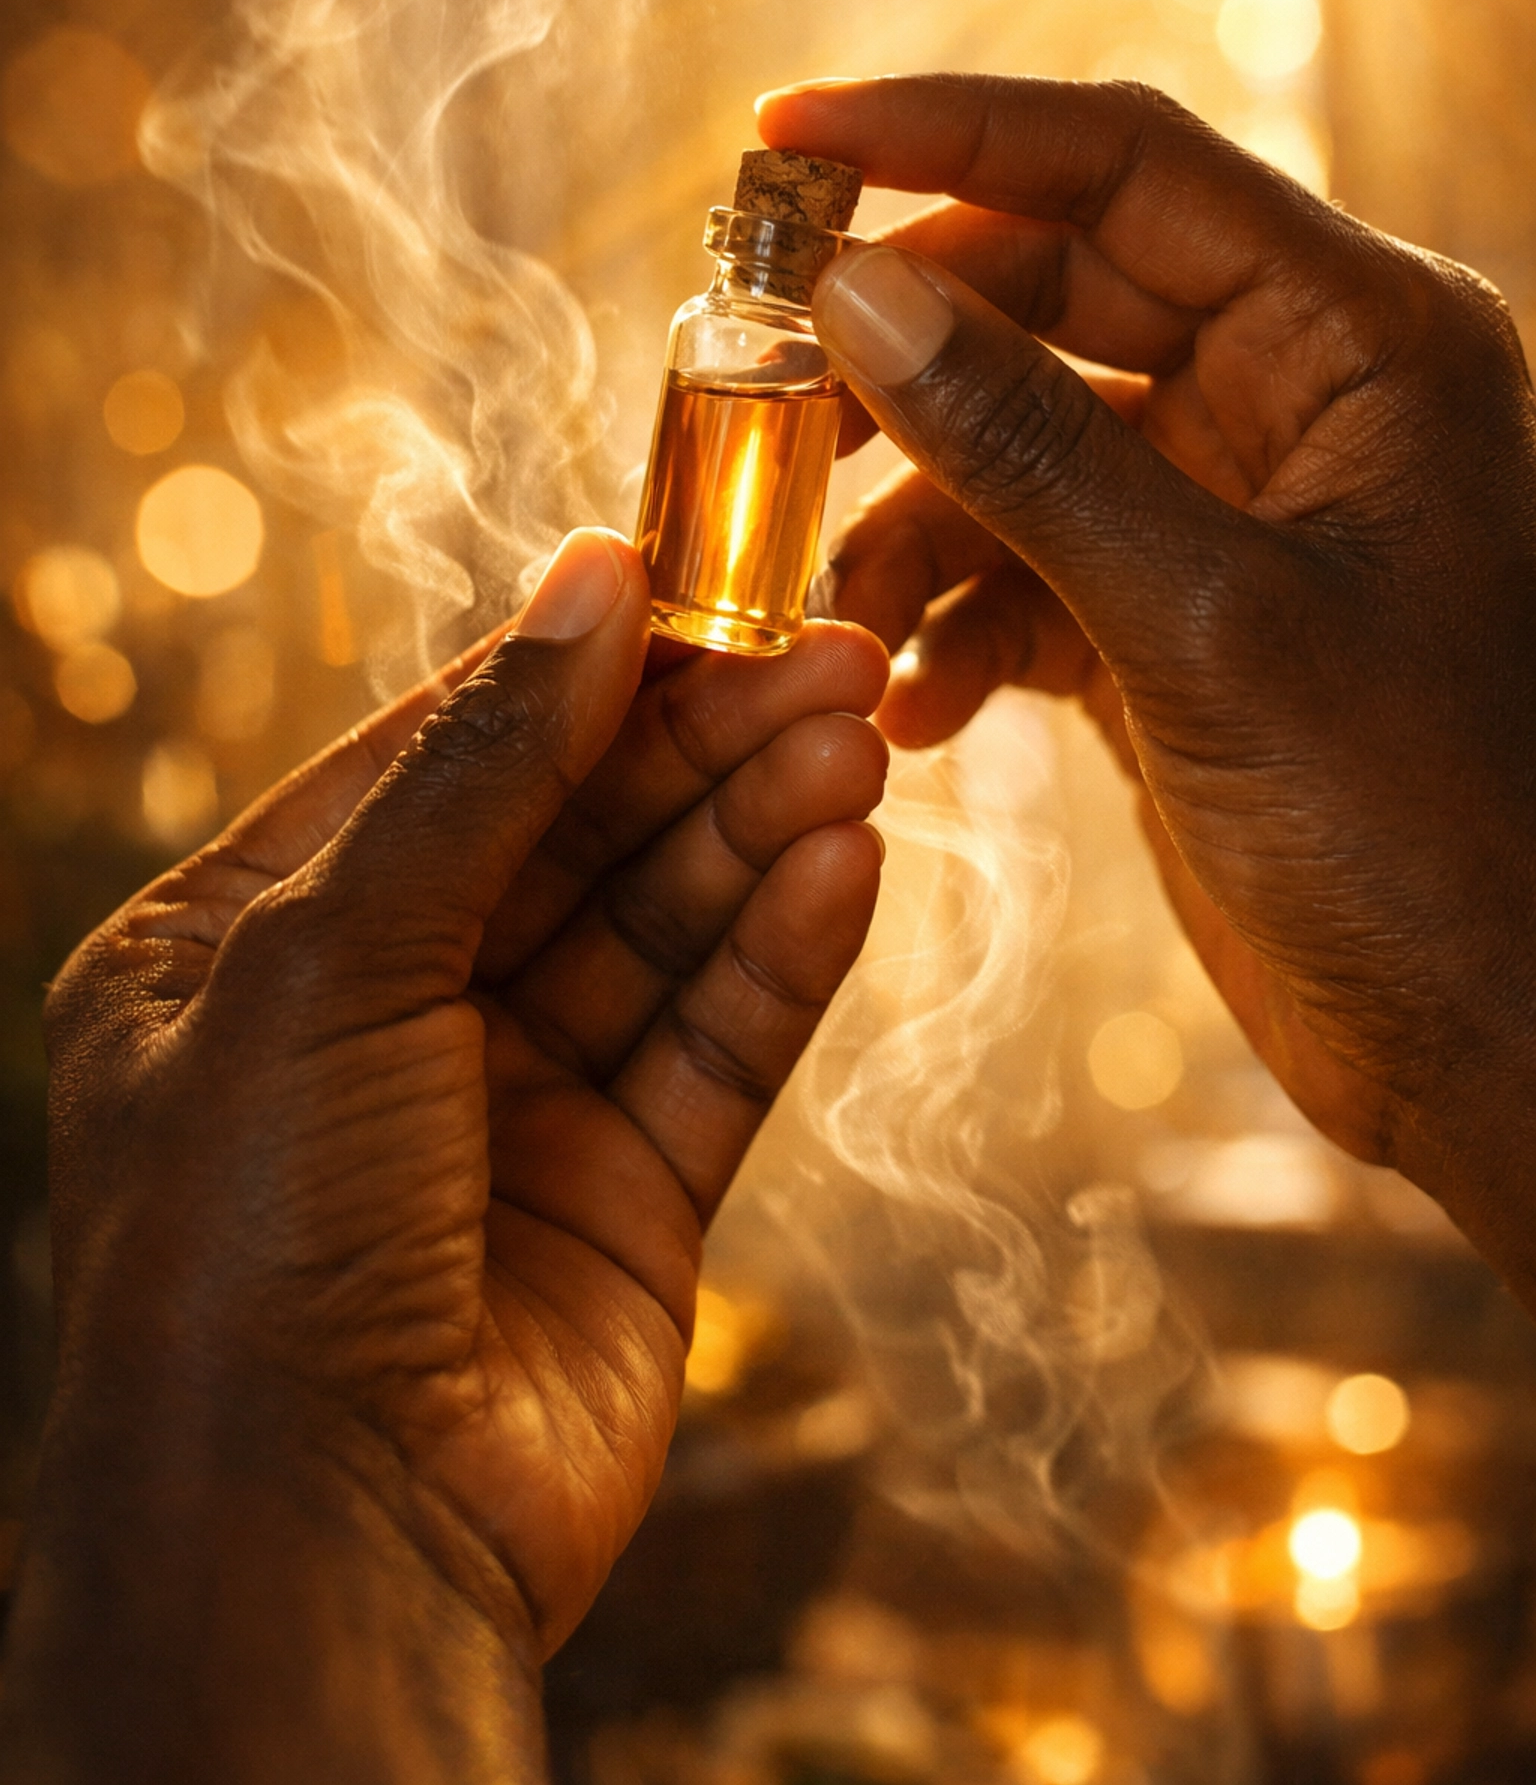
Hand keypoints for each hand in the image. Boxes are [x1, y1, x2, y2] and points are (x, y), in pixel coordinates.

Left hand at [0, 530, 886, 1783]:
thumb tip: (591, 579)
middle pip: (572, 836)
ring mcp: (510, 1113)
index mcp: (250, 949)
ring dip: (757, 830)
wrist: (315, 1550)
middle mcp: (382, 1020)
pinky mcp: (625, 1200)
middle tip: (830, 651)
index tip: (702, 579)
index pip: (444, 761)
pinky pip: (717, 1045)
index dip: (576, 669)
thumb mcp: (332, 959)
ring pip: (660, 930)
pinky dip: (784, 952)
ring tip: (858, 737)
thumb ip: (482, 769)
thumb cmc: (251, 1245)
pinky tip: (847, 862)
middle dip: (698, 742)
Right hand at [760, 73, 1535, 1297]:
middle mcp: (1299, 397)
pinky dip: (952, 622)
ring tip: (834, 619)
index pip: (1126, 167)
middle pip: (1050, 293)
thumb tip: (854, 297)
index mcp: (1362, 338)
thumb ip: (1028, 449)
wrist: (1496, 1051)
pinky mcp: (1178, 622)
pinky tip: (913, 709)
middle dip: (898, 353)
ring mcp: (1234, 510)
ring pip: (1017, 444)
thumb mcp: (1209, 624)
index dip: (944, 133)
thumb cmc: (1425, 834)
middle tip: (755, 401)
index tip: (782, 140)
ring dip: (908, 520)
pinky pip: (1025, 567)